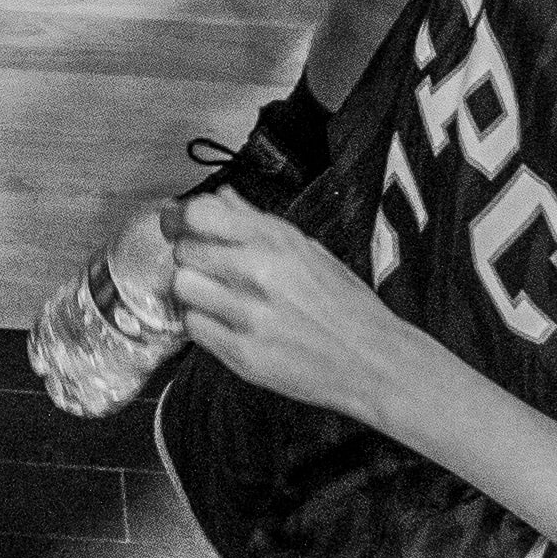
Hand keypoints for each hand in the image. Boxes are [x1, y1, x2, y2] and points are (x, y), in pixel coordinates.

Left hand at [160, 193, 403, 416]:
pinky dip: (203, 323)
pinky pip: (194, 327)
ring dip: (194, 291)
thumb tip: (221, 197)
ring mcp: (249, 317)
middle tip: (210, 269)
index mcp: (277, 243)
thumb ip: (257, 223)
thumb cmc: (345, 305)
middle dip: (192, 257)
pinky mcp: (243, 355)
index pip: (200, 214)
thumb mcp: (309, 250)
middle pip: (185, 251)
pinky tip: (225, 323)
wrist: (373, 360)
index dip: (188, 220)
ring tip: (216, 298)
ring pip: (183, 288)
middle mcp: (259, 275)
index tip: (189, 228)